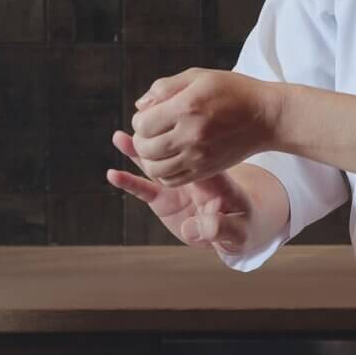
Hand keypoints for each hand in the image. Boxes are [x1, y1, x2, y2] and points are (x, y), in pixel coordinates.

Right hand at [108, 133, 253, 255]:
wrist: (234, 227)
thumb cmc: (242, 224)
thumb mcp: (238, 229)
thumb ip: (219, 228)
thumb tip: (194, 230)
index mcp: (212, 175)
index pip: (195, 153)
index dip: (181, 140)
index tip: (165, 127)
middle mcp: (188, 174)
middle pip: (169, 152)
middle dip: (153, 139)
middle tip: (137, 124)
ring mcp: (174, 185)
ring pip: (153, 165)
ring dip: (137, 152)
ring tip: (119, 138)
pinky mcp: (162, 200)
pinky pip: (144, 190)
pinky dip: (129, 183)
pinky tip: (113, 175)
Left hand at [126, 68, 280, 186]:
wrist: (266, 117)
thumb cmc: (233, 91)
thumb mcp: (199, 77)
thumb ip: (165, 87)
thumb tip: (140, 106)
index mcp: (187, 107)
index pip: (143, 124)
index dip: (139, 120)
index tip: (150, 115)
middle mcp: (191, 134)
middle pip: (146, 148)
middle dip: (141, 140)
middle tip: (150, 132)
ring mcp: (199, 156)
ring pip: (155, 168)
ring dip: (149, 158)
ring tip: (157, 147)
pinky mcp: (206, 170)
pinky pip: (172, 180)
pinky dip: (162, 173)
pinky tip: (168, 160)